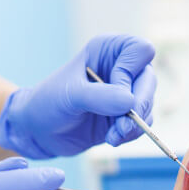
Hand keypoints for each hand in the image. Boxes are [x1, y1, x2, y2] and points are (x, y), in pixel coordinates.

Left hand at [0, 34, 156, 157]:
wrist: (39, 131)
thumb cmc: (48, 102)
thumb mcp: (70, 95)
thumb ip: (99, 96)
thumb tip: (130, 103)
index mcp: (108, 50)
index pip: (140, 51)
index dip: (131, 73)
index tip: (115, 92)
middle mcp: (121, 68)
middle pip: (149, 81)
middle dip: (139, 106)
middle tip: (123, 126)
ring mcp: (125, 93)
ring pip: (148, 105)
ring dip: (134, 124)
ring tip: (113, 136)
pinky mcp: (125, 116)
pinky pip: (143, 123)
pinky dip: (131, 134)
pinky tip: (112, 139)